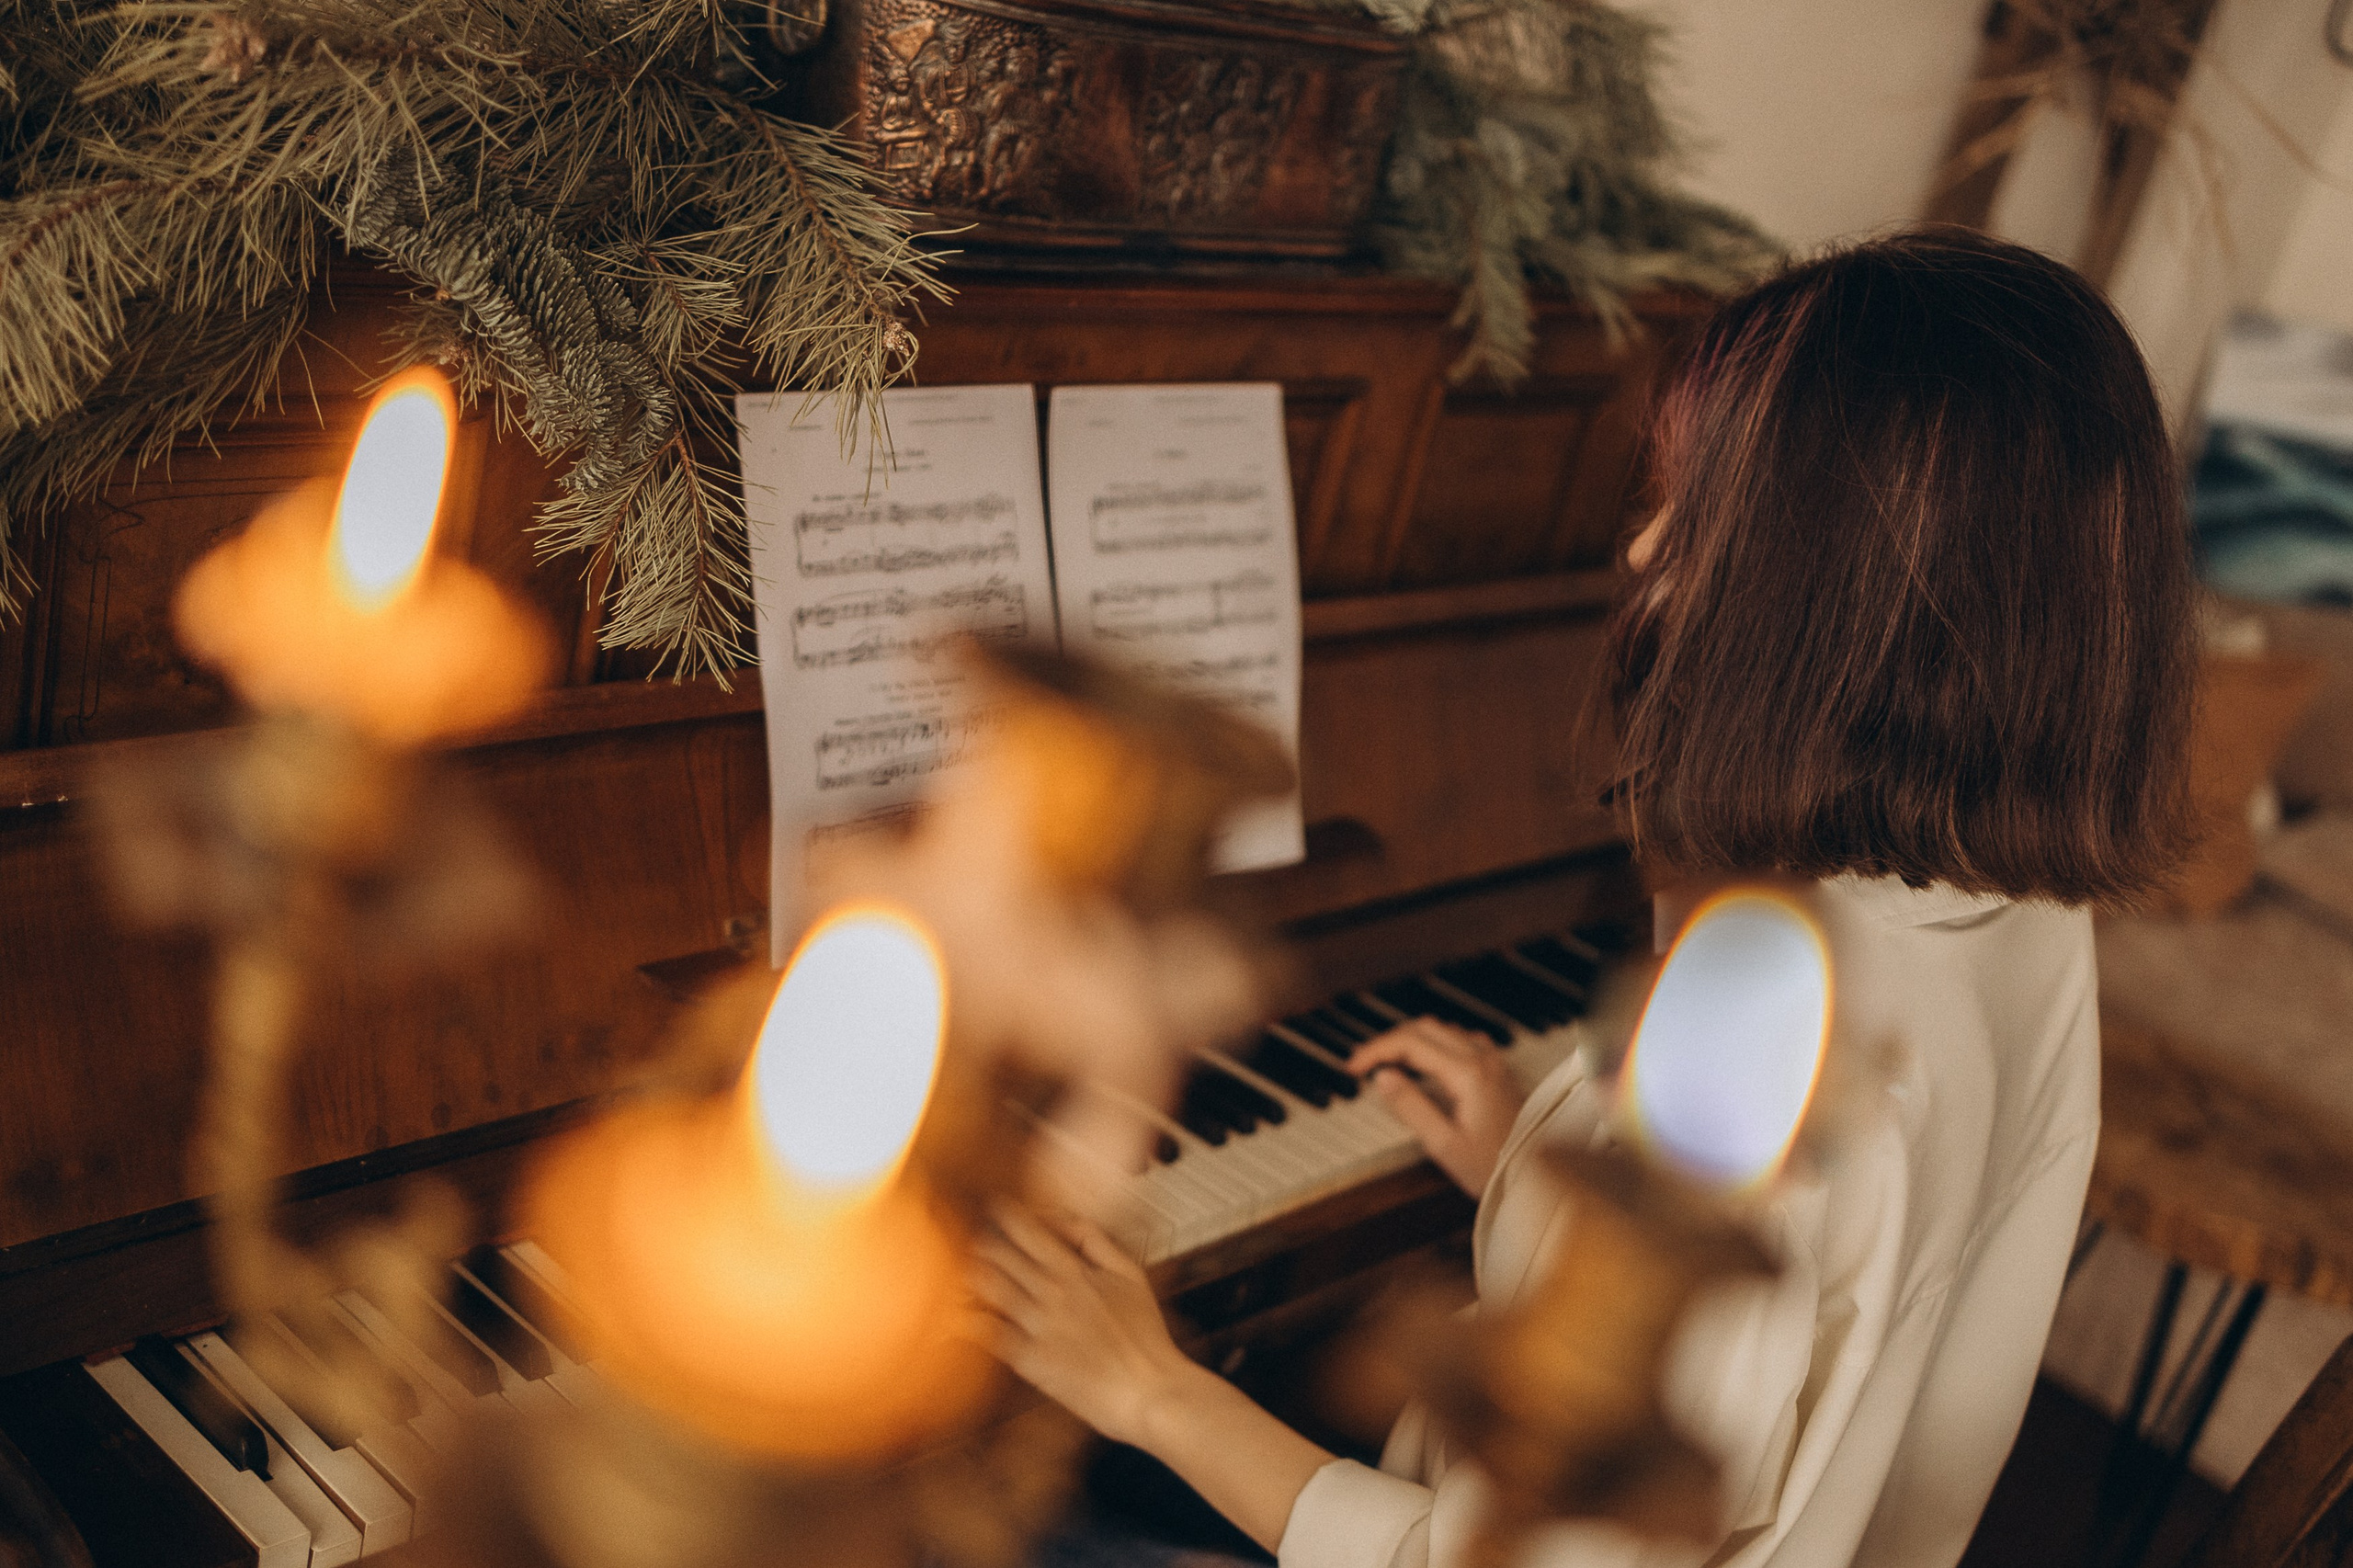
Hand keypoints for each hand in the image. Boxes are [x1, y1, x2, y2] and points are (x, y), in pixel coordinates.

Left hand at [971, 1203, 1192, 1447]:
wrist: (1150, 1390)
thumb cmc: (1146, 1337)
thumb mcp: (1131, 1275)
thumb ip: (1097, 1242)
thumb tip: (1064, 1221)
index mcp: (1076, 1272)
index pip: (1030, 1231)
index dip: (1006, 1215)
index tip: (994, 1207)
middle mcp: (1052, 1294)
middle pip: (1000, 1255)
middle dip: (980, 1242)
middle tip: (969, 1237)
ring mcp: (1037, 1327)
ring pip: (989, 1288)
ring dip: (968, 1274)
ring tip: (957, 1269)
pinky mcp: (1030, 1360)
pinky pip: (989, 1334)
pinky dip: (968, 1321)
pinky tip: (956, 1315)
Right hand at [1350, 1018, 1525, 1197]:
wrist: (1537, 1177)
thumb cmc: (1493, 1167)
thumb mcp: (1443, 1144)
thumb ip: (1411, 1107)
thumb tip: (1382, 1077)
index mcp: (1467, 1073)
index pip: (1409, 1042)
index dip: (1375, 1050)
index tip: (1353, 1067)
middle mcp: (1482, 1058)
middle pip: (1423, 1027)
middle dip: (1388, 1040)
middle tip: (1363, 1063)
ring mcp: (1492, 1060)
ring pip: (1441, 1029)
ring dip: (1409, 1039)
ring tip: (1386, 1062)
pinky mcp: (1497, 1068)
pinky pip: (1459, 1039)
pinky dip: (1432, 1042)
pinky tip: (1423, 1063)